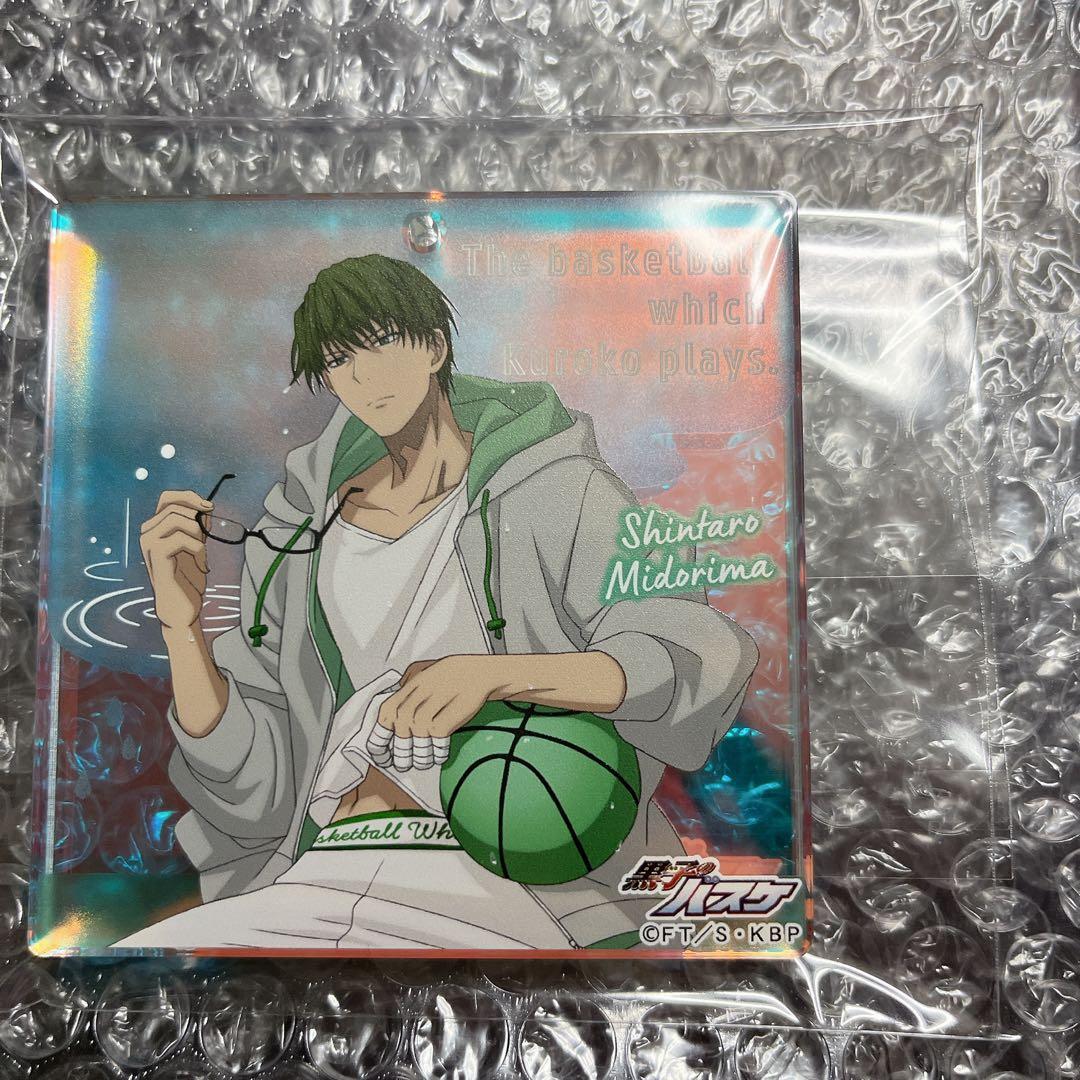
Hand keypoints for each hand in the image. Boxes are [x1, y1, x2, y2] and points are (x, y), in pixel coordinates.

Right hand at [140, 489, 212, 633]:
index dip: (189, 496)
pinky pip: (182, 538)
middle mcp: (147, 532)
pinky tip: (200, 565)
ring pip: (179, 520)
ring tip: (200, 555)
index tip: (209, 507)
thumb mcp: (196, 546)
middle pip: (176, 507)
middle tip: (204, 542)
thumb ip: (198, 526)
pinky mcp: (156, 555)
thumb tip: (205, 505)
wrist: (182, 608)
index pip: (167, 497)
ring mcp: (148, 543)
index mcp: (155, 527)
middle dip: (197, 521)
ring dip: (198, 536)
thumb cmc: (188, 579)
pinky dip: (198, 549)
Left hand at [368, 656, 492, 771]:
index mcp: (413, 683)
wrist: (482, 671)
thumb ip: (409, 692)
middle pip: (401, 723)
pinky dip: (437, 749)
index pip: (387, 710)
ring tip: (421, 763)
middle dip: (399, 749)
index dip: (381, 734)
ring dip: (418, 753)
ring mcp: (438, 698)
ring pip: (417, 731)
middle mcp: (422, 689)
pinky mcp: (454, 709)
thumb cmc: (455, 678)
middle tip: (401, 764)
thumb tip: (391, 718)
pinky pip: (438, 734)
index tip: (381, 752)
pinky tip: (438, 756)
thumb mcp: (427, 676)